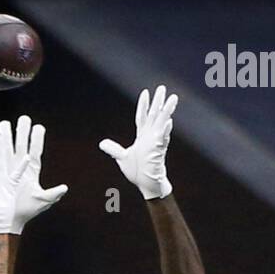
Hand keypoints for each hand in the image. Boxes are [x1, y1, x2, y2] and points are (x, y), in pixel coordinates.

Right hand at [0, 116, 67, 233]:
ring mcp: (4, 171)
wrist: (9, 222)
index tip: (38, 127)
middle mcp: (17, 168)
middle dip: (20, 132)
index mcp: (30, 171)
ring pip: (3, 151)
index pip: (35, 151)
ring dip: (1, 139)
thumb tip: (65, 188)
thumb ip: (53, 195)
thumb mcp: (42, 202)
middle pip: (19, 146)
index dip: (37, 139)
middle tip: (21, 118)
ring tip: (1, 125)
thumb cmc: (26, 212)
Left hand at [99, 84, 177, 199]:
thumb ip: (114, 149)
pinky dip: (165, 131)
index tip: (145, 92)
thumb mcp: (122, 158)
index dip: (143, 105)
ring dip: (167, 111)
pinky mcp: (159, 152)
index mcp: (142, 137)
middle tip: (162, 88)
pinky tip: (168, 122)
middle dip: (158, 102)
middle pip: (154, 116)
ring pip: (162, 123)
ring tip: (173, 98)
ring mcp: (156, 143)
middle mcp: (150, 137)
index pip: (142, 117)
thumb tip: (102, 143)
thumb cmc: (137, 172)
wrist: (147, 186)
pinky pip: (163, 139)